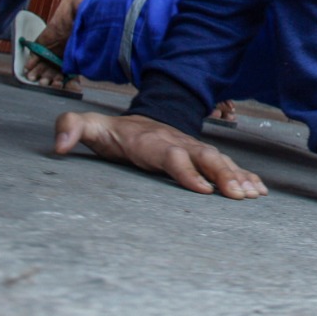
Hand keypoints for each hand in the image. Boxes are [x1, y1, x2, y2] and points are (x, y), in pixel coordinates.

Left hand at [54, 111, 266, 198]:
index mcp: (151, 141)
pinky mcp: (201, 156)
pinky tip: (258, 189)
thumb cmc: (113, 132)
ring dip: (237, 176)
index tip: (203, 189)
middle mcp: (177, 143)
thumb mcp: (88, 127)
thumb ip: (70, 129)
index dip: (186, 171)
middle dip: (222, 175)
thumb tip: (58, 145)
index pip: (171, 155)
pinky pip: (225, 164)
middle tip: (239, 195)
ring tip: (253, 194)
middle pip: (203, 157)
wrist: (138, 121)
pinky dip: (243, 174)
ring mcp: (192, 148)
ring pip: (218, 160)